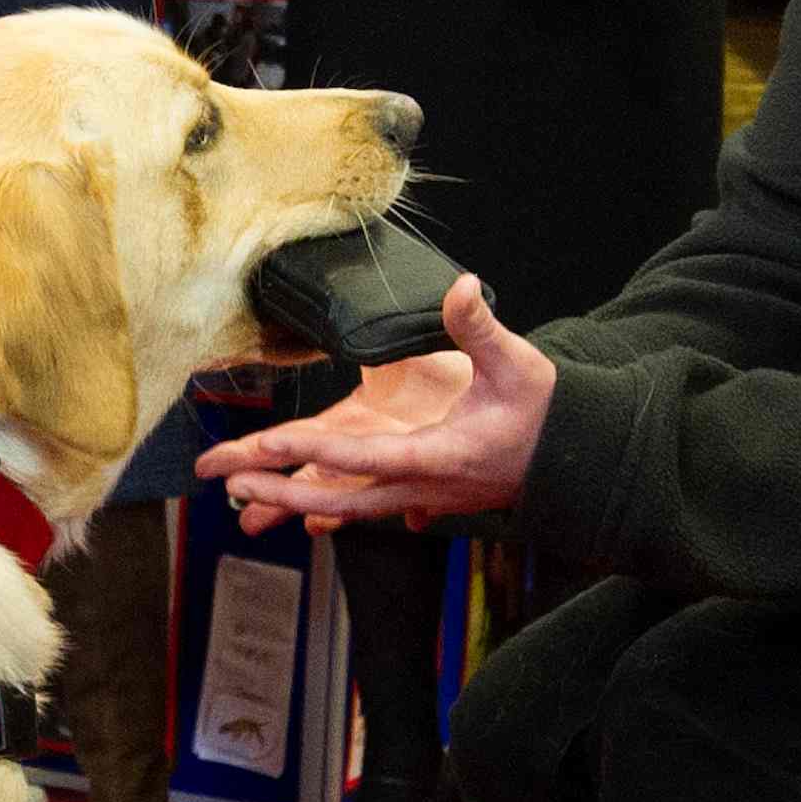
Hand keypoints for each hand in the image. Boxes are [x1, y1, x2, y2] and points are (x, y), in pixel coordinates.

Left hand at [194, 275, 553, 529]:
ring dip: (291, 501)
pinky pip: (362, 507)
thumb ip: (480, 328)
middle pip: (338, 499)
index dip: (311, 452)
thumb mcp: (519, 364)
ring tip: (240, 494)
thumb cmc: (547, 412)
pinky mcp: (420, 495)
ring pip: (344, 507)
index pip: (363, 457)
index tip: (267, 444)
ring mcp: (419, 497)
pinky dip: (324, 507)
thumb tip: (461, 287)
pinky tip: (296, 514)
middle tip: (225, 481)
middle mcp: (421, 486)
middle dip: (278, 491)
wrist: (575, 461)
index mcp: (439, 456)